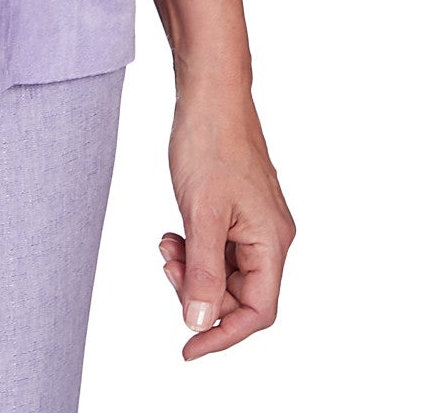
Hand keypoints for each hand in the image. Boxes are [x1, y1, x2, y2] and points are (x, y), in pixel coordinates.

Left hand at [157, 83, 293, 358]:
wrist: (209, 93)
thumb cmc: (210, 143)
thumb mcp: (200, 214)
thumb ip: (203, 272)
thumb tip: (199, 322)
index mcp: (272, 242)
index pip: (257, 311)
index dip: (223, 334)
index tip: (187, 346)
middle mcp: (271, 236)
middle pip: (240, 295)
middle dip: (200, 291)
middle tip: (168, 266)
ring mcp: (255, 221)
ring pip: (226, 271)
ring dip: (193, 269)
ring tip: (167, 246)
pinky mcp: (239, 208)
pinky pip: (220, 247)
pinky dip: (195, 249)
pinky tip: (173, 234)